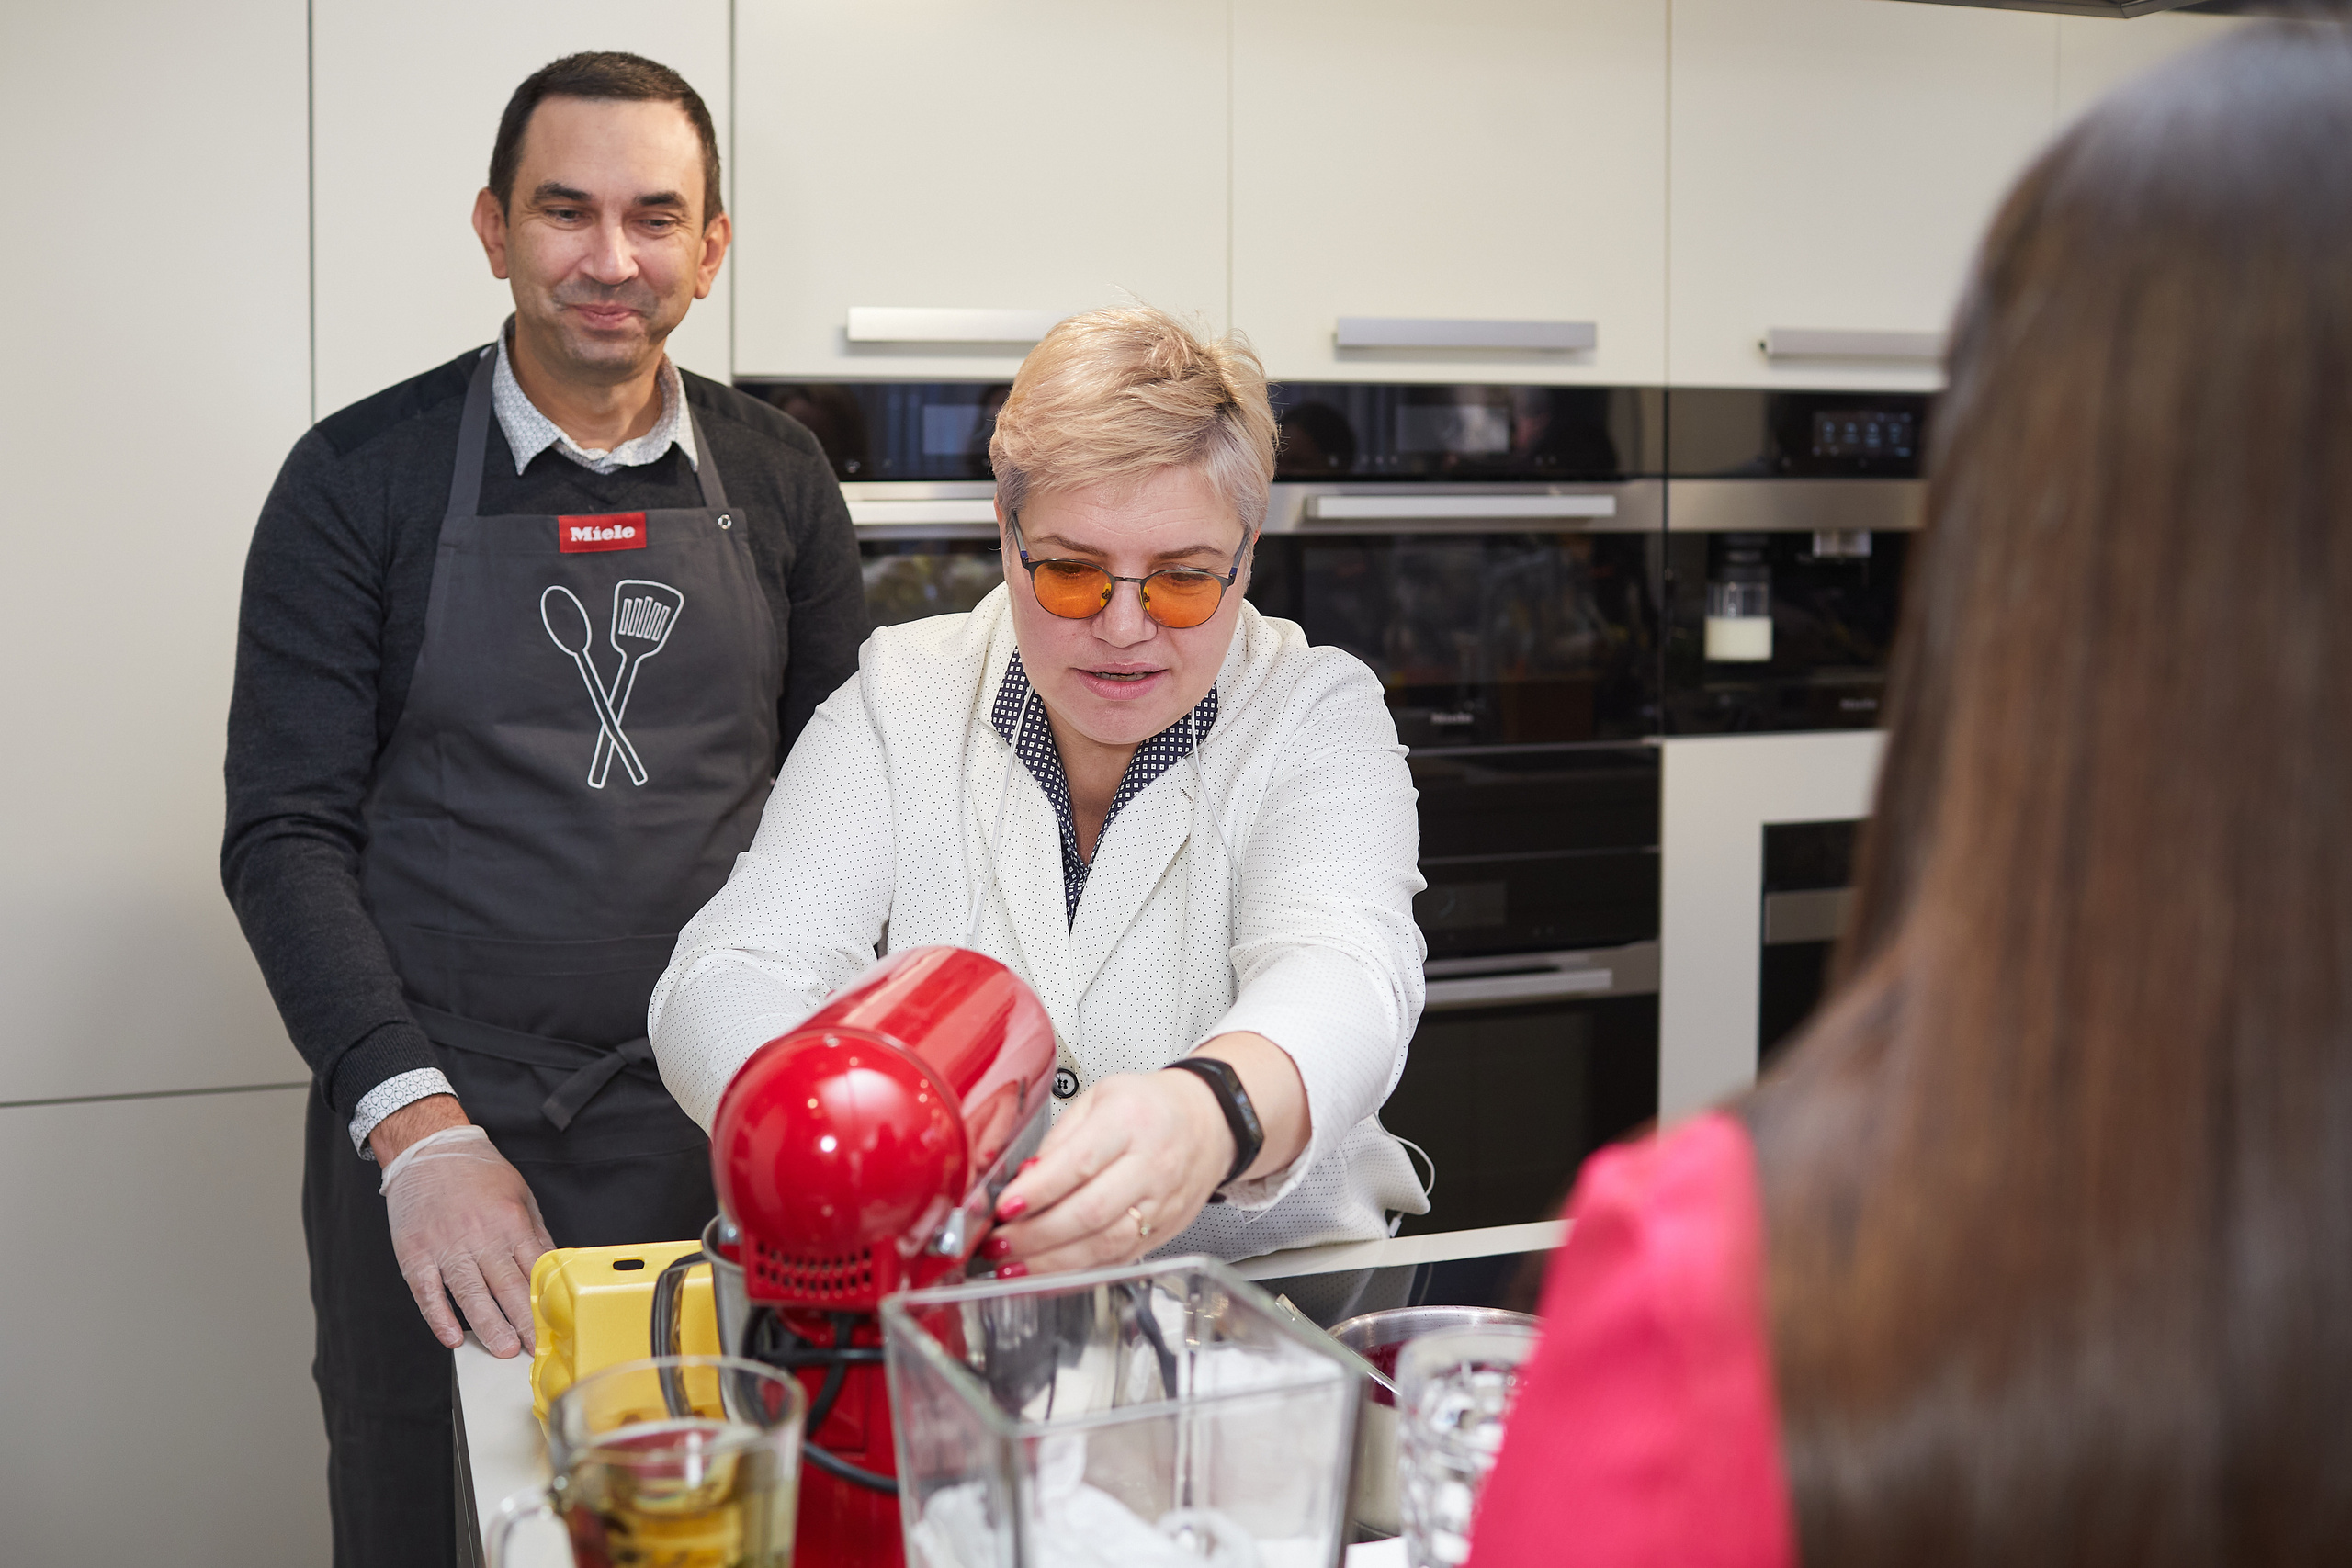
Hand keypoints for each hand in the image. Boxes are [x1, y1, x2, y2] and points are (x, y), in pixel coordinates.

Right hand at [378, 1117, 554, 1358]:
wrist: (429, 1151)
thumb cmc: (477, 1173)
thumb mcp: (520, 1196)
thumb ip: (535, 1235)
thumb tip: (553, 1268)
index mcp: (510, 1222)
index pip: (533, 1270)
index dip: (543, 1301)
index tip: (553, 1324)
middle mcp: (479, 1236)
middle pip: (506, 1287)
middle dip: (521, 1322)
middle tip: (532, 1349)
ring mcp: (445, 1247)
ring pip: (470, 1294)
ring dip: (488, 1326)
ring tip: (502, 1350)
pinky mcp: (416, 1254)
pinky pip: (428, 1292)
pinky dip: (439, 1317)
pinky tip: (451, 1336)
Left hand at [981, 1068, 1233, 1275]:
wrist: (1208, 1123)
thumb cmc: (1150, 1107)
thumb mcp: (1099, 1097)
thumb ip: (1058, 1138)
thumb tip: (1021, 1180)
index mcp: (1129, 1121)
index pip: (1080, 1162)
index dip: (1038, 1190)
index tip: (1004, 1206)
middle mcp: (1150, 1165)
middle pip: (1090, 1212)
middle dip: (1036, 1235)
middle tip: (998, 1242)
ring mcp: (1161, 1204)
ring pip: (1104, 1244)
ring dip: (1052, 1262)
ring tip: (1013, 1266)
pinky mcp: (1164, 1232)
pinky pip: (1117, 1260)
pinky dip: (1077, 1273)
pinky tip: (1047, 1275)